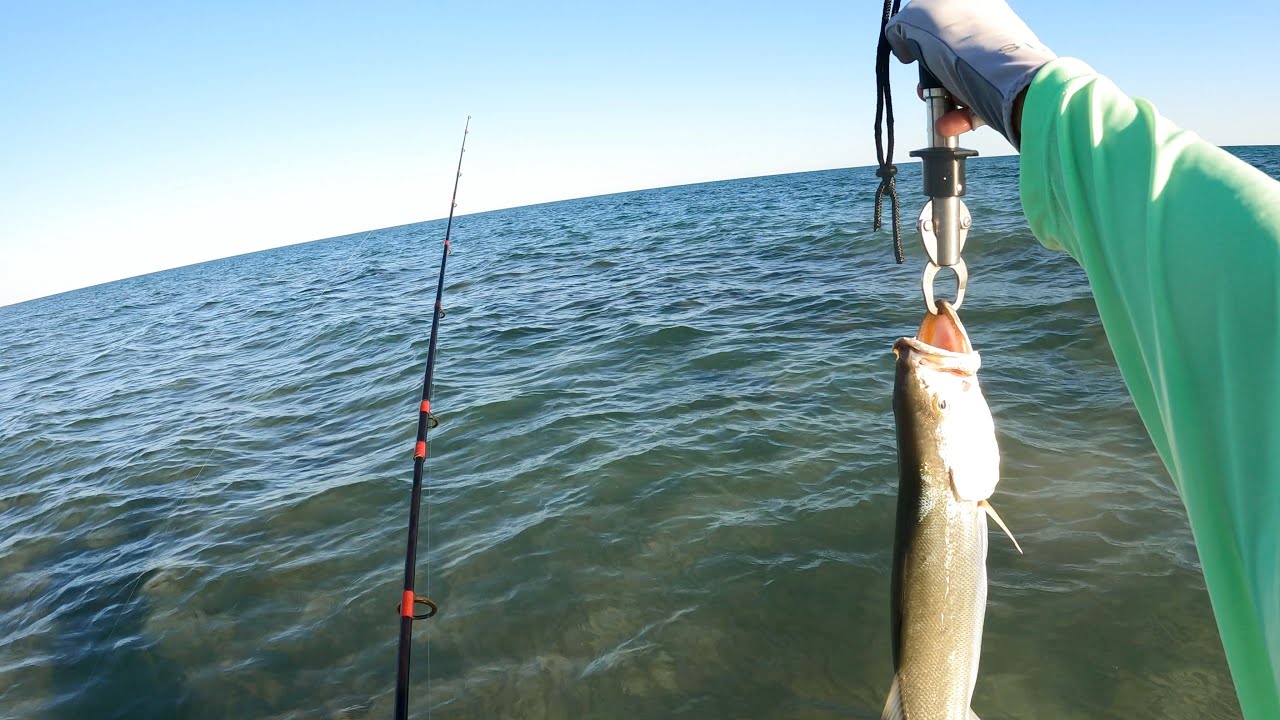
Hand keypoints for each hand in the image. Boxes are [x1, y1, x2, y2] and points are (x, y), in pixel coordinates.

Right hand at [887, 0, 1053, 147]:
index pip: (940, 20)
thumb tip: (902, 47)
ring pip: (963, 80)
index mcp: (973, 6)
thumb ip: (900, 28)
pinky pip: (978, 101)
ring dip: (942, 100)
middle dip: (931, 77)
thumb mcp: (915, 20)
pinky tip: (946, 124)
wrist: (1004, 77)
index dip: (921, 40)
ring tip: (936, 112)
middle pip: (949, 55)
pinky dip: (959, 115)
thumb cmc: (960, 42)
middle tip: (924, 89)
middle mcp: (989, 29)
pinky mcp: (1007, 89)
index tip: (912, 57)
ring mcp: (1000, 59)